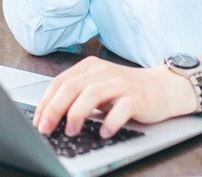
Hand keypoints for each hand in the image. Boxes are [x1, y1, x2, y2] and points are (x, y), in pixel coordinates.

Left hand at [32, 57, 196, 138]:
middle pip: (71, 87)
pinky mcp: (137, 97)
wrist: (164, 87)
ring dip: (77, 114)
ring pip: (92, 94)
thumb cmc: (126, 90)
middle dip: (54, 109)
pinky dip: (110, 122)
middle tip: (46, 128)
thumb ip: (78, 96)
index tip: (37, 120)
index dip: (46, 101)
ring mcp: (120, 83)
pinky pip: (121, 109)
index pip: (60, 82)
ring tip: (71, 131)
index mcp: (90, 67)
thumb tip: (50, 116)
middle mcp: (103, 72)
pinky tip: (104, 133)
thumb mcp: (99, 88)